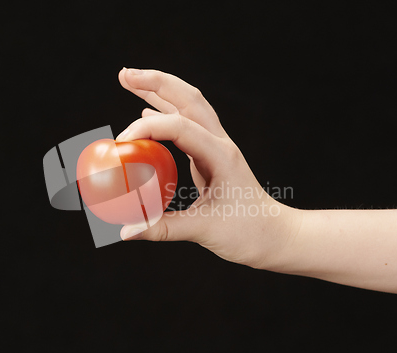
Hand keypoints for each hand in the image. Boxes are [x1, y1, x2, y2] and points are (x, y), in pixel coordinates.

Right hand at [116, 67, 300, 267]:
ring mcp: (217, 147)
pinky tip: (147, 109)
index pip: (179, 127)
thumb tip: (125, 231)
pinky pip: (186, 126)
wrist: (275, 235)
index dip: (146, 129)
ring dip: (159, 90)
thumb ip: (162, 228)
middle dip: (155, 82)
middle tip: (124, 74)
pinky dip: (164, 113)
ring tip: (130, 80)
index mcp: (220, 156)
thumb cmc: (249, 232)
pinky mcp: (211, 155)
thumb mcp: (205, 230)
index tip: (120, 143)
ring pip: (188, 106)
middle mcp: (220, 144)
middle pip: (188, 98)